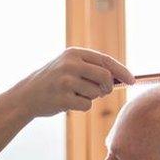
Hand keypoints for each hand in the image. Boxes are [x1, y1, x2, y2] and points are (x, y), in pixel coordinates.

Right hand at [9, 47, 133, 118]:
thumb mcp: (69, 66)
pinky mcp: (62, 98)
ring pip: (96, 93)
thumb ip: (92, 68)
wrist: (27, 95)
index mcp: (74, 53)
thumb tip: (120, 78)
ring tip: (74, 94)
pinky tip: (68, 102)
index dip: (121, 71)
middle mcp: (70, 64)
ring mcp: (65, 81)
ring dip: (90, 97)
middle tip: (101, 92)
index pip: (105, 61)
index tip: (132, 81)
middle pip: (105, 77)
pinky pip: (86, 105)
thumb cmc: (54, 81)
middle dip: (107, 88)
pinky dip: (82, 106)